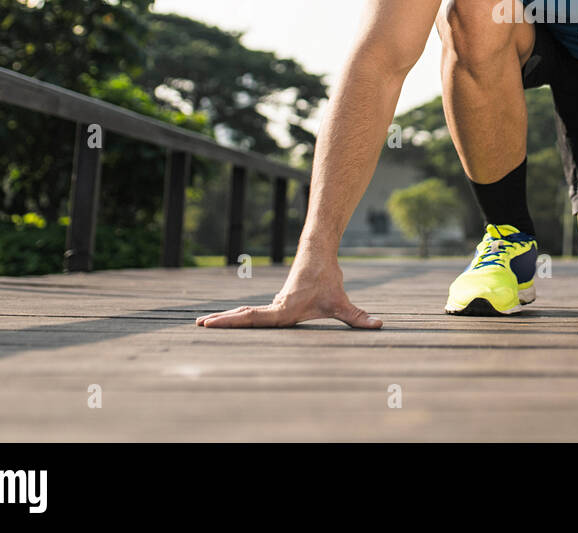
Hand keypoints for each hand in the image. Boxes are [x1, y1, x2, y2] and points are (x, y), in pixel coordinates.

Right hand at [195, 255, 381, 329]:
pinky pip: (255, 310)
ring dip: (228, 317)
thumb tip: (378, 326)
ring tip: (205, 323)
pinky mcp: (279, 301)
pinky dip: (240, 315)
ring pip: (247, 312)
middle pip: (244, 315)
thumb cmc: (328, 278)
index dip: (232, 322)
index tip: (211, 322)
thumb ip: (358, 316)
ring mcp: (275, 303)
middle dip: (222, 321)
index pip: (253, 319)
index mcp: (283, 310)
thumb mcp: (342, 302)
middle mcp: (275, 307)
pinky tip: (232, 318)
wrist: (319, 250)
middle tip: (199, 324)